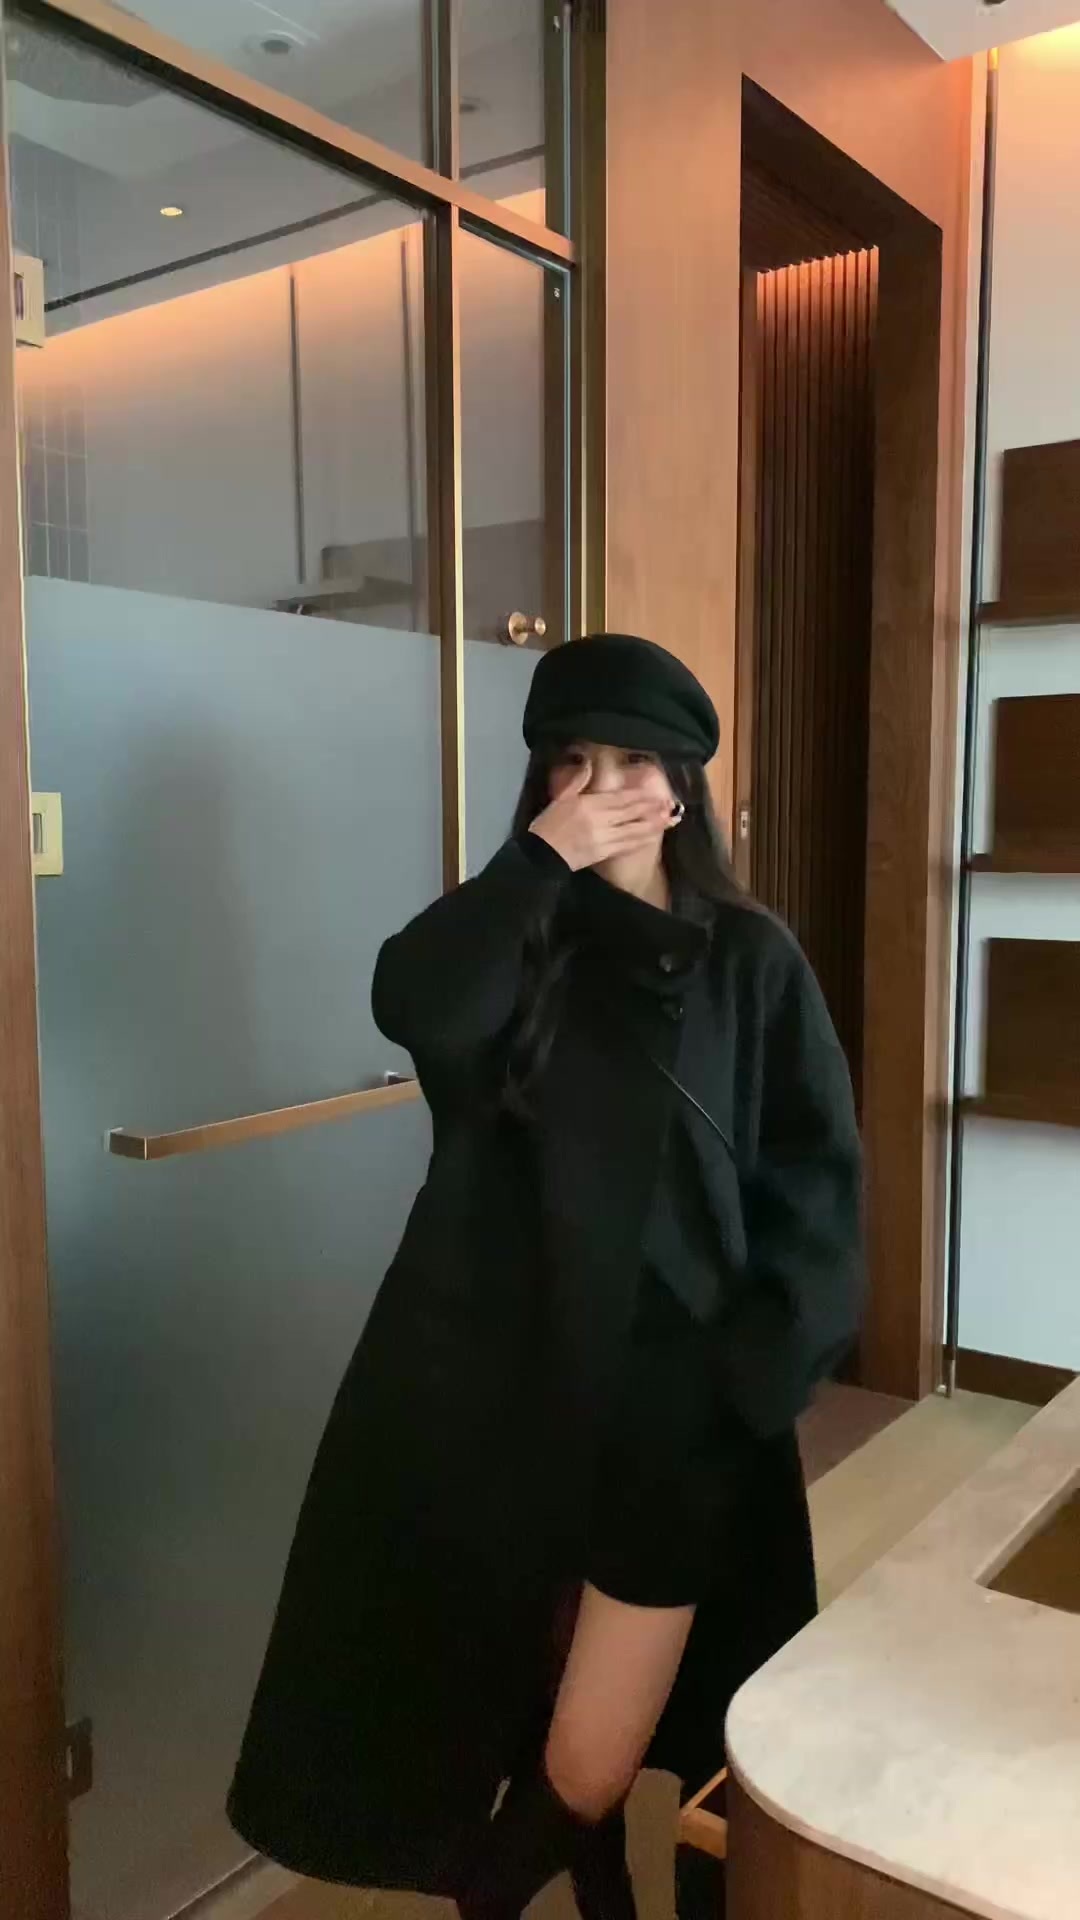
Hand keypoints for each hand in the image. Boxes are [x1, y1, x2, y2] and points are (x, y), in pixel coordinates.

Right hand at [529, 764, 676, 871]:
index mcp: (588, 804)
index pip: (620, 798)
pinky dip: (640, 840)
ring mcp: (603, 838)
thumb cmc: (547, 826)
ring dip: (652, 824)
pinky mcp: (603, 853)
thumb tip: (588, 763)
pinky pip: (626, 845)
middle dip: (651, 809)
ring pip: (633, 829)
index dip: (639, 796)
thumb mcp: (560, 798)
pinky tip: (651, 836)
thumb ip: (577, 781)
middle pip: (630, 812)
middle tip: (669, 805)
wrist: (541, 855)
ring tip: (668, 820)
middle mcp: (599, 820)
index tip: (654, 793)